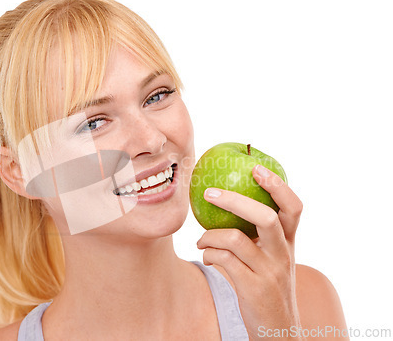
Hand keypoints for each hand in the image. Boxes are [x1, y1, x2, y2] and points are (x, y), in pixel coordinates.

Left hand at [197, 164, 303, 339]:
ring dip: (209, 235)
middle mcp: (283, 254)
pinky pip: (223, 260)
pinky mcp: (253, 288)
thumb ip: (259, 234)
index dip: (278, 185)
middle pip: (264, 216)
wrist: (278, 330)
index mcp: (289, 242)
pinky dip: (208, 253)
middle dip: (234, 201)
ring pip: (235, 238)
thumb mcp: (272, 258)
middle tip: (210, 193)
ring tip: (200, 240)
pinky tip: (206, 256)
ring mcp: (269, 272)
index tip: (256, 169)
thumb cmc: (268, 284)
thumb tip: (228, 201)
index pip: (293, 208)